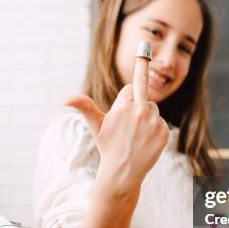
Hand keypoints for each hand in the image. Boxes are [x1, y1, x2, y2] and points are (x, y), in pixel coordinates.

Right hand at [65, 43, 169, 192]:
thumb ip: (84, 106)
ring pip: (152, 106)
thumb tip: (64, 100)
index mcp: (123, 107)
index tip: (125, 100)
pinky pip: (161, 121)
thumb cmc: (108, 146)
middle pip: (143, 85)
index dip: (125, 97)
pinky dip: (155, 128)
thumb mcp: (95, 125)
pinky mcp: (164, 132)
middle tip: (143, 55)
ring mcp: (154, 121)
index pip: (130, 87)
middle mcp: (139, 111)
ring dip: (146, 115)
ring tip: (137, 133)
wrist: (123, 172)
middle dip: (143, 67)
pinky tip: (146, 140)